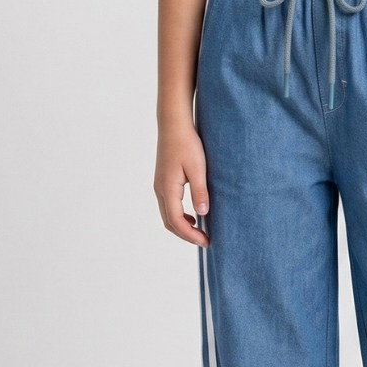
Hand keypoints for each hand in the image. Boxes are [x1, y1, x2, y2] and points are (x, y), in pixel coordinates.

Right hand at [154, 118, 210, 246]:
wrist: (173, 125)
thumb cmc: (187, 143)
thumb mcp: (198, 168)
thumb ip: (199, 191)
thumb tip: (203, 214)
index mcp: (167, 188)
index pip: (177, 221)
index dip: (191, 235)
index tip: (206, 242)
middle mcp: (160, 190)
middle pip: (169, 223)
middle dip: (186, 235)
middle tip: (205, 241)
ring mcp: (159, 186)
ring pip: (168, 216)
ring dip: (182, 227)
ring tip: (201, 231)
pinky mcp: (163, 182)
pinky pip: (169, 206)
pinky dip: (180, 216)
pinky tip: (194, 215)